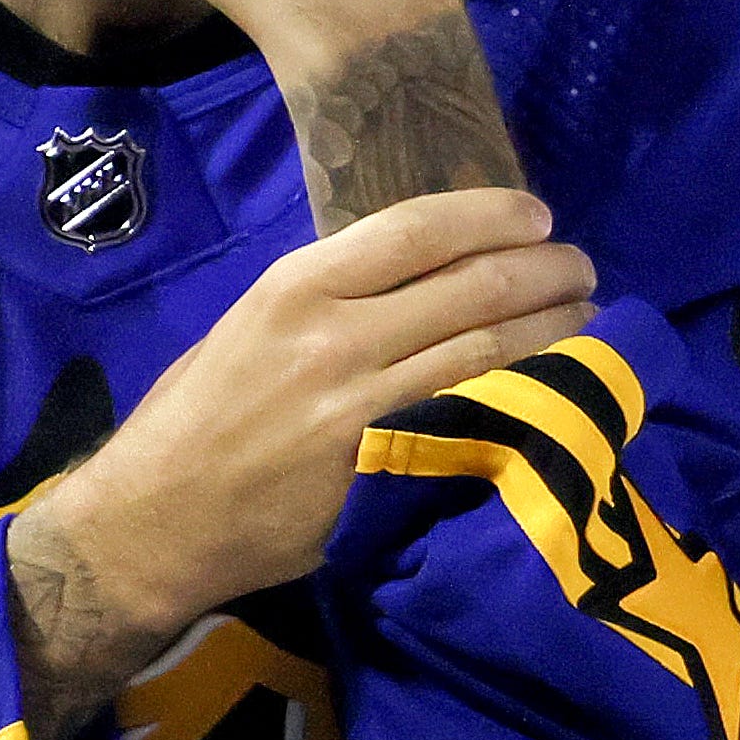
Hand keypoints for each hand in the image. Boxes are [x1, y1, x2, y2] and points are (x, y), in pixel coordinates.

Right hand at [5, 188, 599, 739]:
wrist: (151, 525)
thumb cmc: (191, 425)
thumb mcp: (244, 331)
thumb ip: (323, 305)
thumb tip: (408, 285)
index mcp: (295, 288)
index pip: (417, 228)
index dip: (493, 215)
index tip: (538, 217)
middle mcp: (333, 335)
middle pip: (471, 284)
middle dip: (545, 270)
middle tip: (581, 268)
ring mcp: (360, 406)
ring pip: (486, 350)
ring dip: (552, 330)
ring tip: (588, 319)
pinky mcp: (379, 469)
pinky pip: (473, 418)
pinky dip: (524, 398)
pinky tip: (557, 388)